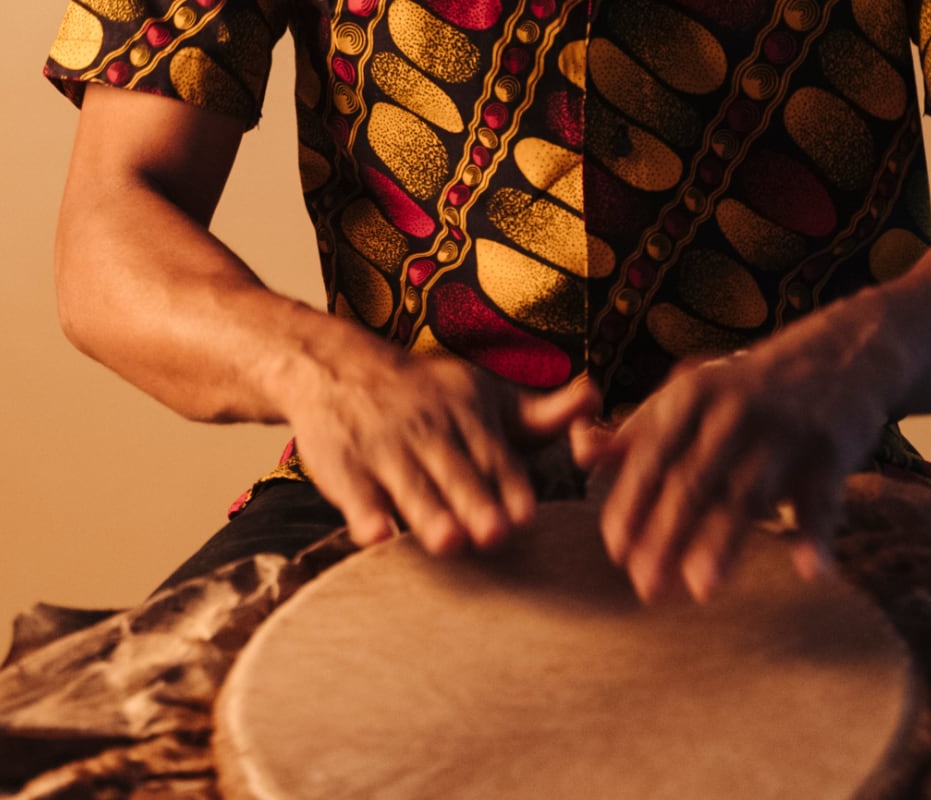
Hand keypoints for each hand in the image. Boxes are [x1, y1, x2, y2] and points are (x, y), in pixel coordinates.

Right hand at [277, 349, 599, 555]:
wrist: (334, 367)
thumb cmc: (426, 395)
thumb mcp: (484, 396)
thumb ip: (541, 413)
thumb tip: (595, 397)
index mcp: (468, 415)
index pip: (494, 455)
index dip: (510, 485)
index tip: (525, 514)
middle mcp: (428, 430)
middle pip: (455, 472)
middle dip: (475, 502)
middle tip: (495, 534)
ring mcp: (383, 448)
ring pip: (410, 485)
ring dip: (427, 512)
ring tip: (447, 541)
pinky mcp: (342, 466)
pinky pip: (354, 492)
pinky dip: (364, 513)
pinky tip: (375, 535)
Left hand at [577, 326, 904, 603]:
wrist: (844, 350)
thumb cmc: (747, 386)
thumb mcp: (688, 394)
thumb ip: (636, 431)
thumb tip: (581, 457)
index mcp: (692, 397)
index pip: (652, 458)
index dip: (631, 505)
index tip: (615, 550)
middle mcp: (735, 410)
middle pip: (695, 481)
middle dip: (667, 535)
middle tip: (646, 587)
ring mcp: (787, 429)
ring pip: (750, 493)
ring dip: (725, 542)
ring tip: (702, 589)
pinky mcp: (833, 447)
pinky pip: (824, 497)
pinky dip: (818, 533)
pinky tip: (809, 570)